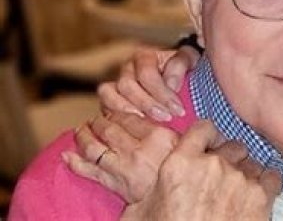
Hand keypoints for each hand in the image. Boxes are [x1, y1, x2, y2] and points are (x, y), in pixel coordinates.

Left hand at [64, 112, 178, 201]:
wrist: (182, 201)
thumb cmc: (187, 168)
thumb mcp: (186, 143)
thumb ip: (172, 127)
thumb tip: (161, 113)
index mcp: (158, 136)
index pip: (128, 116)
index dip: (116, 110)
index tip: (112, 110)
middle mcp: (138, 150)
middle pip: (109, 128)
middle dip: (98, 121)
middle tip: (94, 118)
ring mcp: (124, 168)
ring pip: (94, 147)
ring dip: (83, 136)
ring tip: (80, 130)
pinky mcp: (116, 185)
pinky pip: (90, 171)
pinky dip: (75, 163)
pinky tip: (67, 155)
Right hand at [97, 44, 200, 120]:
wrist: (180, 75)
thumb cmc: (184, 68)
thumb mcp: (189, 60)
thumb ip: (180, 65)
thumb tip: (171, 84)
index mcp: (145, 56)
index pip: (147, 74)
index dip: (162, 93)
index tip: (178, 109)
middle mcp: (127, 68)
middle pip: (127, 86)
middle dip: (148, 104)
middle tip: (167, 118)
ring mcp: (116, 82)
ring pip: (110, 94)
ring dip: (130, 111)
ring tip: (149, 123)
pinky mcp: (110, 98)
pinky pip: (104, 103)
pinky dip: (116, 114)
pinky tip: (133, 125)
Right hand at [120, 121, 281, 220]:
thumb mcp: (139, 212)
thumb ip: (151, 187)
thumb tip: (152, 182)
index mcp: (181, 164)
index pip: (203, 129)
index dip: (207, 138)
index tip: (208, 148)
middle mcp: (213, 165)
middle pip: (231, 146)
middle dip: (227, 160)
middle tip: (220, 182)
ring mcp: (240, 179)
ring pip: (251, 163)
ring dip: (245, 175)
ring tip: (236, 195)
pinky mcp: (261, 197)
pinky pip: (272, 178)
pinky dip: (266, 186)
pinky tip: (256, 199)